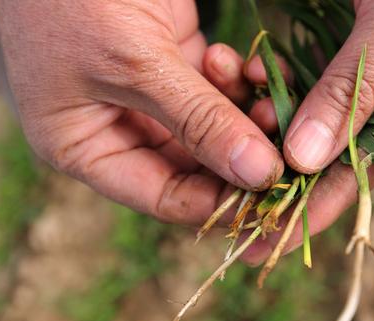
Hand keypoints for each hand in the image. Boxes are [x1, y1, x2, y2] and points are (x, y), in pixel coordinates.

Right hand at [0, 0, 283, 224]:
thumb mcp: (135, 63)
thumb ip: (198, 121)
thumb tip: (259, 175)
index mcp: (86, 148)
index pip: (163, 198)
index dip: (219, 204)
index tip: (274, 199)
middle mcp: (118, 130)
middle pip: (195, 170)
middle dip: (241, 159)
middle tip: (287, 152)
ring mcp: (149, 97)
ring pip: (213, 132)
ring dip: (246, 119)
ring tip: (268, 100)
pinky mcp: (173, 65)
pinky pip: (218, 93)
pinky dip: (237, 83)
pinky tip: (244, 64)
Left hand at [241, 0, 373, 263]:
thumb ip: (353, 89)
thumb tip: (301, 161)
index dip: (327, 201)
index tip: (279, 234)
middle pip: (346, 148)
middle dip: (291, 177)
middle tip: (241, 219)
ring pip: (320, 112)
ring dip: (274, 126)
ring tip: (232, 147)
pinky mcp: (347, 40)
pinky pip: (306, 72)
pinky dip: (275, 80)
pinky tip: (245, 82)